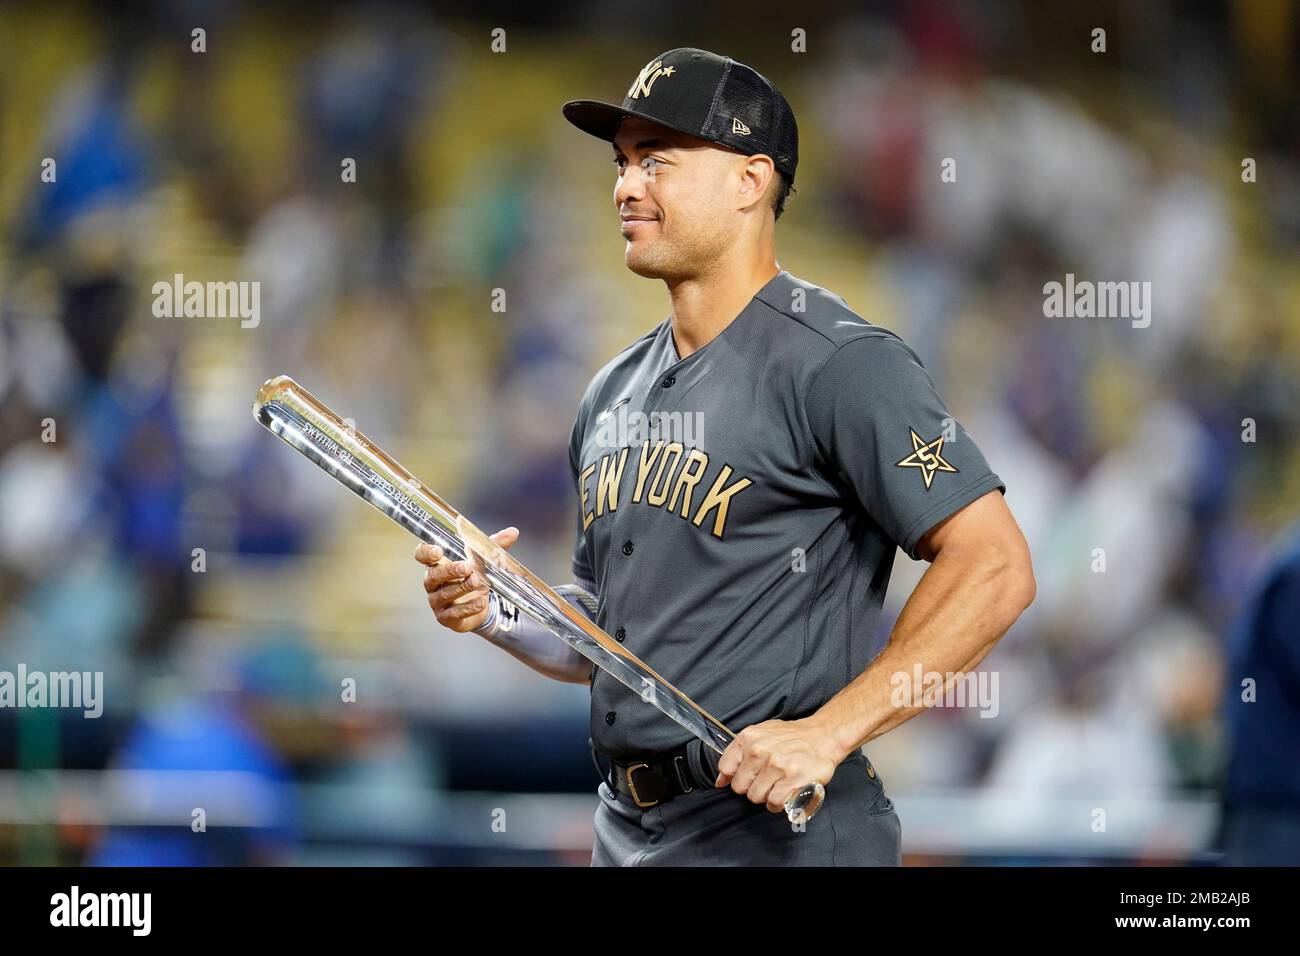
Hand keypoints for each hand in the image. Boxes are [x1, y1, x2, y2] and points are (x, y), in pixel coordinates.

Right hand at [414, 527, 518, 631]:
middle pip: (433, 575)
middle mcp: (433, 583)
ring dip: (462, 588)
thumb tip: (513, 532)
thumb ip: (495, 545)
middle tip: (467, 567)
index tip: (438, 551)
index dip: (426, 553)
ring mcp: (437, 601)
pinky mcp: (446, 617)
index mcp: (437, 564)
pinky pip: (454, 613)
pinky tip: (481, 602)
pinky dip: (468, 608)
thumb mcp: (484, 560)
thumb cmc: (474, 576)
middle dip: (450, 571)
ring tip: (478, 582)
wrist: (481, 604)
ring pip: (444, 594)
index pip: (422, 555)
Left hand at [714, 717, 843, 813]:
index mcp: (749, 738)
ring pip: (755, 796)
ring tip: (775, 787)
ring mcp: (776, 765)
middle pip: (740, 786)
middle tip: (764, 782)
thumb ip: (739, 753)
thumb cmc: (791, 737)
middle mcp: (760, 750)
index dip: (734, 777)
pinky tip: (782, 795)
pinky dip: (776, 804)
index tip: (743, 778)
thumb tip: (721, 780)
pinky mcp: (791, 779)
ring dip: (765, 796)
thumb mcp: (761, 734)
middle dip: (750, 788)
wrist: (823, 736)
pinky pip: (773, 802)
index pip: (726, 767)